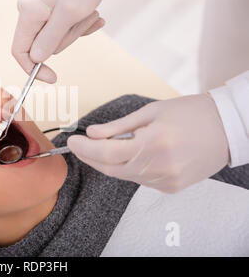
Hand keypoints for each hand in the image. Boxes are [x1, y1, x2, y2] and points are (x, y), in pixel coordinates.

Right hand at [12, 0, 108, 82]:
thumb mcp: (69, 15)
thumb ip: (50, 39)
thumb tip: (36, 60)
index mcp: (29, 13)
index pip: (20, 51)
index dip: (33, 69)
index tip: (52, 78)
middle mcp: (29, 12)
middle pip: (41, 45)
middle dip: (66, 40)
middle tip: (84, 21)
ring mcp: (39, 10)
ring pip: (55, 38)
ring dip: (75, 30)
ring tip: (91, 13)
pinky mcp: (49, 9)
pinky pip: (61, 28)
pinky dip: (78, 25)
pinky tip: (93, 15)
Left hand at [67, 94, 230, 193]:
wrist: (228, 128)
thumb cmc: (191, 113)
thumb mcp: (151, 112)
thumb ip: (118, 127)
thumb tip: (92, 134)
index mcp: (154, 143)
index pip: (107, 153)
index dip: (85, 149)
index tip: (72, 141)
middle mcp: (160, 166)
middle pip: (111, 169)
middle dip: (91, 158)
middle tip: (80, 145)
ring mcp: (167, 180)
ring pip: (124, 176)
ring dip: (110, 163)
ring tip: (106, 146)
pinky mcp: (172, 187)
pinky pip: (140, 180)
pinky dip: (129, 168)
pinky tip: (131, 155)